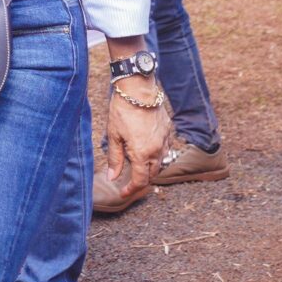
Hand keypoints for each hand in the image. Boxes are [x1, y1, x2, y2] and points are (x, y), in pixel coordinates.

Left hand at [101, 79, 172, 204]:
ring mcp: (165, 140)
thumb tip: (112, 177)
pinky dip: (156, 154)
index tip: (124, 192)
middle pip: (152, 174)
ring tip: (137, 164)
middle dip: (141, 180)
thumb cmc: (122, 111)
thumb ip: (115, 159)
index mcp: (142, 154)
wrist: (138, 89)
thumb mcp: (114, 136)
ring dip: (150, 167)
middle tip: (129, 180)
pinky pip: (164, 148)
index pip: (140, 180)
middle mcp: (157, 150)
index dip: (131, 189)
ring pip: (160, 162)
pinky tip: (146, 149)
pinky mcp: (168, 130)